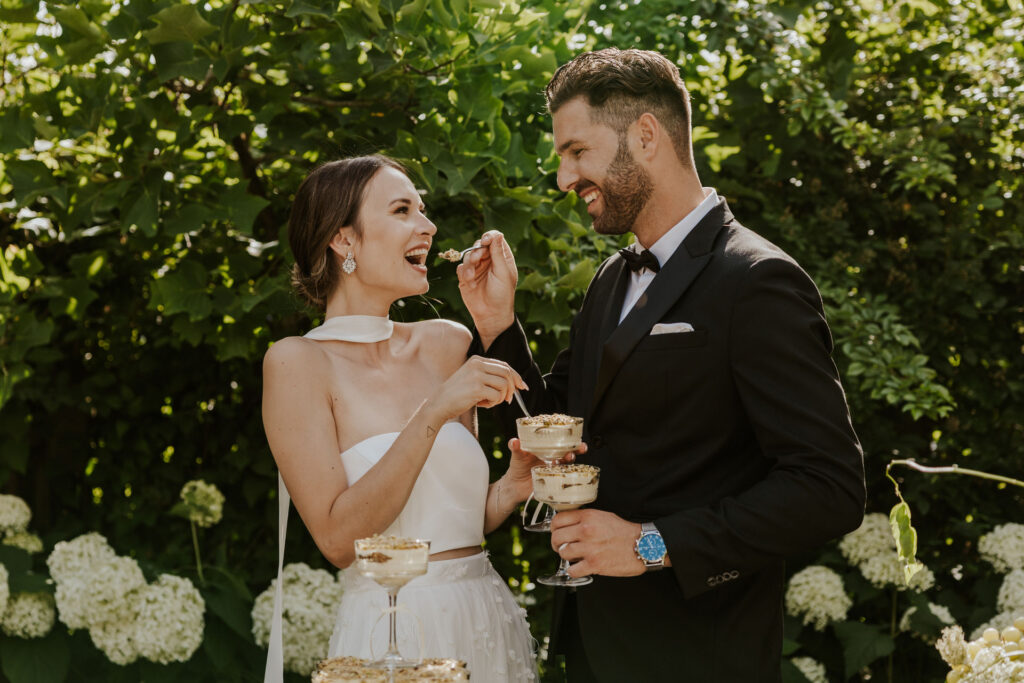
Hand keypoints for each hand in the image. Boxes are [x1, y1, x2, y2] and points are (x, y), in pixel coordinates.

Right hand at [430, 356, 526, 421]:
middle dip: (512, 388)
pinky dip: (493, 403)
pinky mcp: (477, 389)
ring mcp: (477, 376)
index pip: (504, 365)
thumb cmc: (458, 393)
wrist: (440, 403)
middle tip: (508, 399)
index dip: (515, 376)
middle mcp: (477, 364)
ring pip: (504, 385)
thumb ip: (489, 375)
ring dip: (500, 397)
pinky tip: (482, 405)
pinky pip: (497, 396)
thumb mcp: (472, 377)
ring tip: (489, 402)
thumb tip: (515, 382)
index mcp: (477, 359)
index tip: (522, 386)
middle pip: (507, 373)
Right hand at [457, 231, 517, 346]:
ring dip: (469, 264)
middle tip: (477, 259)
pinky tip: (471, 284)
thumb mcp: (503, 273)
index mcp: (501, 257)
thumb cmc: (502, 295)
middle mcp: (488, 260)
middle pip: (479, 245)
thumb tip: (497, 234)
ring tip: (472, 276)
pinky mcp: (466, 277)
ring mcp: (477, 267)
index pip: (494, 238)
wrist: (492, 315)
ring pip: (468, 255)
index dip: (489, 237)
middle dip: (477, 251)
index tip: (485, 241)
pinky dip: (464, 274)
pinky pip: (461, 268)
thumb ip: (498, 253)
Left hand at [502, 438, 587, 502]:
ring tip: (569, 457)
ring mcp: (554, 471)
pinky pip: (562, 480)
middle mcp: (553, 460)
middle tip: (581, 447)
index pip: (559, 442)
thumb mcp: (517, 456)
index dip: (568, 439)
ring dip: (570, 461)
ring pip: (567, 465)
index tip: (574, 435)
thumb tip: (514, 441)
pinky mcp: (553, 482)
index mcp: (546, 450)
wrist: (515, 485)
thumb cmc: (518, 467)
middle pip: (568, 453)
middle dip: (576, 450)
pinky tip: (564, 474)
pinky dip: (564, 477)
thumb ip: (516, 448)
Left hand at [549, 509, 645, 577]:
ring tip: (574, 556)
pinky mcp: (594, 565)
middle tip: (561, 546)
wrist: (643, 545)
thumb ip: (584, 519)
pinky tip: (580, 567)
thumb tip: (567, 524)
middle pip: (556, 537)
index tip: (557, 532)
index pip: (558, 520)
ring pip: (562, 553)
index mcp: (588, 517)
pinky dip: (574, 571)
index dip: (554, 528)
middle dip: (556, 543)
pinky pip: (572, 570)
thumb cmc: (624, 531)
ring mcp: (590, 548)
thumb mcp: (603, 516)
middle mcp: (586, 530)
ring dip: (566, 557)